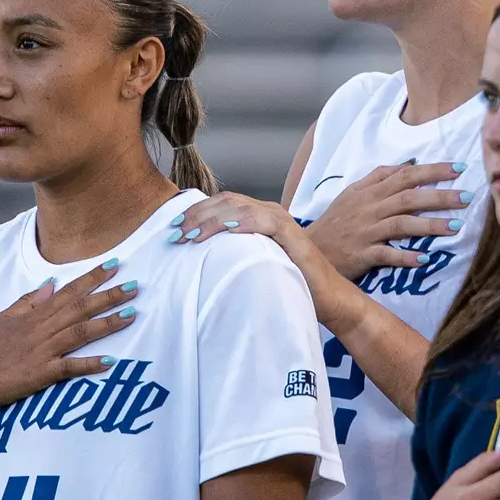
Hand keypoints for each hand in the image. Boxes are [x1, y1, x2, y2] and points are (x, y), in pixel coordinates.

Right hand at [0, 263, 137, 410]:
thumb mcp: (4, 318)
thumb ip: (29, 302)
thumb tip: (50, 284)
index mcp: (34, 315)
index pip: (69, 291)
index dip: (92, 278)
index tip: (115, 265)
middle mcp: (41, 329)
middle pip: (80, 308)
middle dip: (109, 296)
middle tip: (136, 286)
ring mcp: (42, 351)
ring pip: (79, 333)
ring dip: (106, 323)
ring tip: (130, 315)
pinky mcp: (40, 374)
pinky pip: (68, 367)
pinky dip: (89, 364)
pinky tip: (109, 361)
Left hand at [168, 191, 361, 325]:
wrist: (326, 297)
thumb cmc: (289, 283)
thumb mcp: (253, 264)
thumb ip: (233, 254)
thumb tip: (198, 259)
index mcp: (257, 216)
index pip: (220, 204)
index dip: (195, 213)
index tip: (174, 229)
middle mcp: (267, 212)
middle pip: (225, 201)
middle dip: (197, 215)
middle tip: (176, 233)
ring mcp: (281, 220)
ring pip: (240, 208)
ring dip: (212, 220)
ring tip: (192, 235)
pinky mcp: (292, 233)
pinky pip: (264, 221)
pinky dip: (243, 223)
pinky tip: (226, 231)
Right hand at [305, 161, 472, 280]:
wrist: (306, 250)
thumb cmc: (334, 223)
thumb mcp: (352, 194)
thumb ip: (378, 177)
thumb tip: (407, 165)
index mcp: (370, 193)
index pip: (406, 176)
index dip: (433, 171)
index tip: (459, 167)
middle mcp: (369, 209)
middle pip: (409, 197)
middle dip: (440, 195)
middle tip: (468, 196)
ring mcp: (366, 232)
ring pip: (402, 224)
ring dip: (430, 225)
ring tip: (457, 226)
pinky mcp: (361, 255)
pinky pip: (387, 255)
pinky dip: (406, 257)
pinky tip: (425, 259)